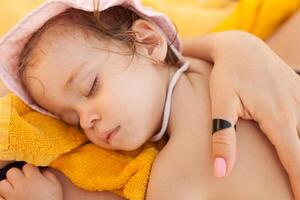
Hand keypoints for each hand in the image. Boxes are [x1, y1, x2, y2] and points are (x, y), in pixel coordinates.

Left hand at [0, 164, 62, 199]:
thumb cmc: (52, 199)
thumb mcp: (56, 185)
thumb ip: (48, 174)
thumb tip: (41, 171)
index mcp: (34, 179)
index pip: (27, 166)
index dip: (31, 169)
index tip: (34, 174)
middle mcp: (21, 186)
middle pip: (12, 172)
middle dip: (17, 174)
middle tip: (23, 180)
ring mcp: (12, 196)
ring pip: (2, 183)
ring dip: (7, 185)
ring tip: (14, 189)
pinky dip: (2, 196)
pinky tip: (9, 197)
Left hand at [183, 31, 299, 198]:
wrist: (240, 45)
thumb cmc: (227, 74)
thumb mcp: (221, 104)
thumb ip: (222, 137)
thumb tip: (221, 172)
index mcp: (277, 117)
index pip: (295, 159)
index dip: (299, 183)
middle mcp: (296, 110)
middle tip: (295, 192)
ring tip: (296, 174)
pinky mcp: (299, 92)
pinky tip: (295, 140)